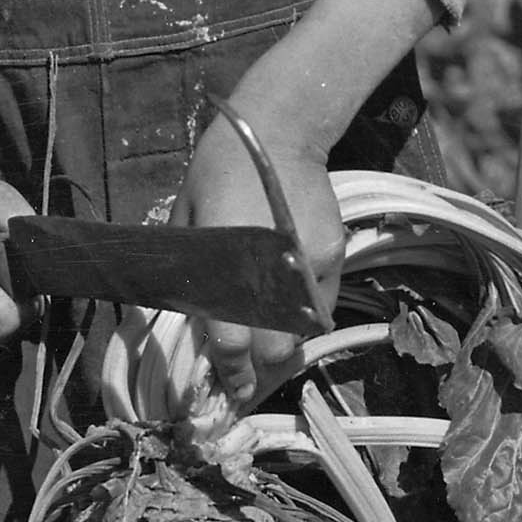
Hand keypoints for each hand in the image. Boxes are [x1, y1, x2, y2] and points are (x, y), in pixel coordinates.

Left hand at [179, 109, 344, 407]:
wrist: (276, 132)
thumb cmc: (217, 173)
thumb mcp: (188, 222)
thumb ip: (192, 273)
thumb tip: (191, 319)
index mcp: (232, 266)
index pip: (232, 340)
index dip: (229, 372)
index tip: (227, 389)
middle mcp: (275, 272)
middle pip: (274, 348)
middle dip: (259, 372)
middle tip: (244, 382)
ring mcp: (311, 264)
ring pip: (303, 330)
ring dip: (284, 348)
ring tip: (267, 355)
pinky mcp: (332, 253)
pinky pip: (321, 302)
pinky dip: (305, 317)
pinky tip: (290, 317)